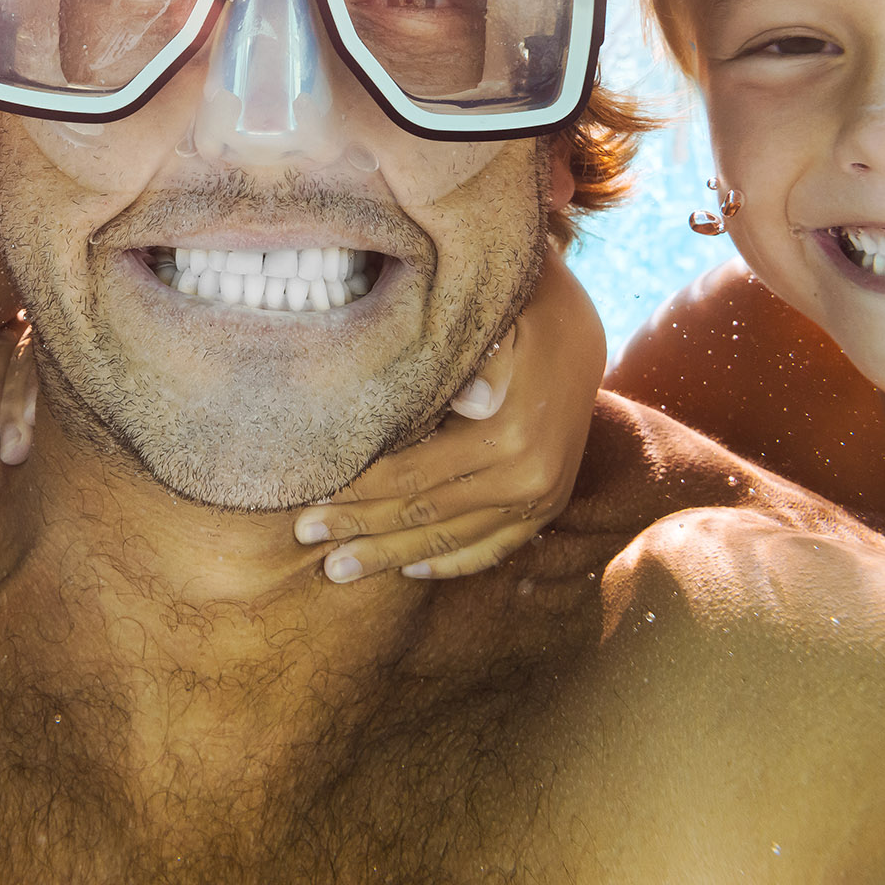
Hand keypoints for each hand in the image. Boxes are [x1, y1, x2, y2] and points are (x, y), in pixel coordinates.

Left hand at [293, 253, 606, 581]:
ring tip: (340, 569)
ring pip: (452, 539)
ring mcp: (540, 498)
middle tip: (307, 539)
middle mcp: (527, 475)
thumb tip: (470, 398)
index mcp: (507, 431)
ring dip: (392, 556)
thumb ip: (474, 357)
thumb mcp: (494, 319)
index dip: (355, 492)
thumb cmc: (515, 315)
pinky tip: (408, 570)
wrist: (581, 332)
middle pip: (423, 511)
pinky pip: (493, 549)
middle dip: (359, 529)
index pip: (411, 473)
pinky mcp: (548, 508)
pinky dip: (450, 561)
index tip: (304, 503)